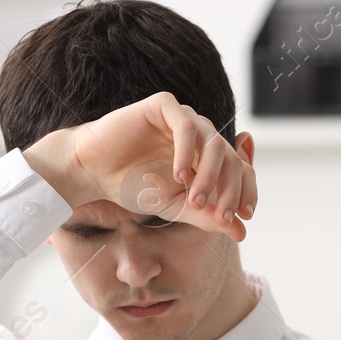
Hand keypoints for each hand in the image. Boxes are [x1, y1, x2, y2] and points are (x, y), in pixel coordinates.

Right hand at [22, 91, 256, 241]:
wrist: (93, 171)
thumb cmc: (133, 186)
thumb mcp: (175, 208)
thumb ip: (207, 217)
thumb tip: (242, 234)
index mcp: (207, 157)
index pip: (240, 169)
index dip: (246, 191)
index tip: (245, 216)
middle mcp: (200, 135)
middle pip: (231, 158)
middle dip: (230, 190)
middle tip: (221, 215)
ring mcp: (183, 118)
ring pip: (213, 142)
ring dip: (208, 175)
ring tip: (194, 200)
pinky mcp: (163, 106)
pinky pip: (186, 126)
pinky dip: (186, 153)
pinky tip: (178, 176)